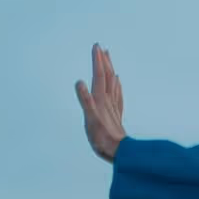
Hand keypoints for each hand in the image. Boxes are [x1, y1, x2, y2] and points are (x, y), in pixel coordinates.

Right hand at [75, 43, 125, 161]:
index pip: (99, 75)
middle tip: (100, 47)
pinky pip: (117, 95)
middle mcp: (108, 100)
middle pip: (106, 76)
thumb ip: (85, 101)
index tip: (96, 46)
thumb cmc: (103, 139)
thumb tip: (79, 82)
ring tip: (108, 59)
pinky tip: (117, 82)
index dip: (97, 61)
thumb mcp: (90, 120)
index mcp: (101, 100)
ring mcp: (113, 107)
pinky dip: (116, 85)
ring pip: (112, 83)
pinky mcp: (115, 114)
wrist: (119, 152)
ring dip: (109, 69)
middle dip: (103, 61)